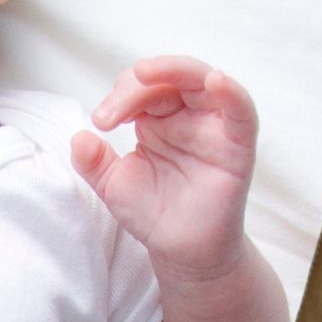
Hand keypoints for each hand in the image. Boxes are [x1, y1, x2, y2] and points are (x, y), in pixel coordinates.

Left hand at [72, 56, 256, 281]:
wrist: (180, 252)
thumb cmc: (154, 213)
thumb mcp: (114, 185)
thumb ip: (93, 162)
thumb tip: (79, 137)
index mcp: (160, 119)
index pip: (143, 89)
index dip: (120, 96)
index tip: (100, 122)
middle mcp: (189, 117)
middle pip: (171, 77)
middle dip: (139, 82)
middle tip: (111, 111)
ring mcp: (215, 128)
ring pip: (205, 81)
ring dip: (177, 69)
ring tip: (145, 72)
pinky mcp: (238, 146)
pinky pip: (242, 112)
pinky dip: (232, 92)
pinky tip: (216, 81)